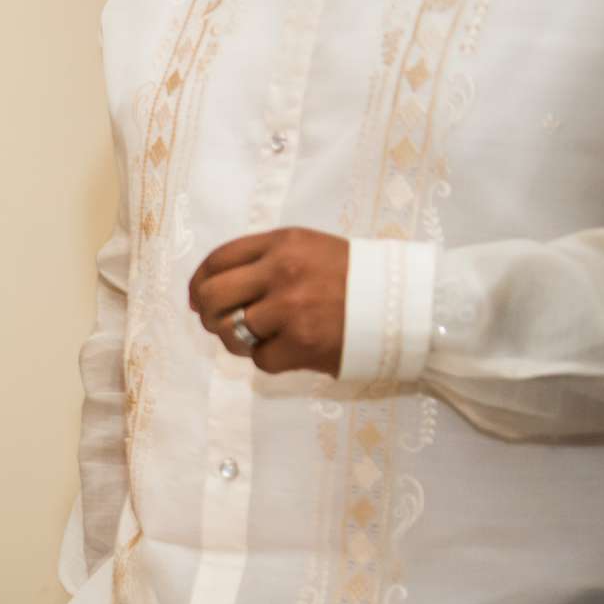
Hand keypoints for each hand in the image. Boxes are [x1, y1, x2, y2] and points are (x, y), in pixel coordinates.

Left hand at [189, 228, 349, 375]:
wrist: (406, 306)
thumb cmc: (353, 278)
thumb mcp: (309, 250)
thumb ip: (260, 262)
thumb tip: (201, 292)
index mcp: (283, 243)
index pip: (218, 259)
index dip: (198, 282)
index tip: (197, 297)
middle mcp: (282, 272)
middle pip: (211, 296)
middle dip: (207, 314)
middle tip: (220, 322)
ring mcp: (290, 310)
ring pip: (229, 332)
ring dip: (237, 340)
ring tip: (259, 337)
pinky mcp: (301, 345)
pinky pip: (259, 360)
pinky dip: (269, 359)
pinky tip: (290, 348)